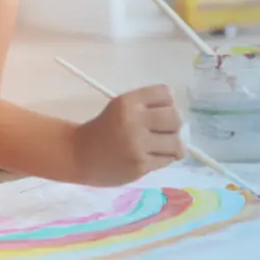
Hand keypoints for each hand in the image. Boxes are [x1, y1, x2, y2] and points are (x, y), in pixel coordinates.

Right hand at [68, 85, 185, 185]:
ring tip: (163, 147)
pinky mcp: (140, 165)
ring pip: (175, 142)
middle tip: (165, 132)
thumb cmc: (103, 129)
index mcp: (128, 102)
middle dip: (174, 126)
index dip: (168, 103)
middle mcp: (134, 121)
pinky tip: (153, 157)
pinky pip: (166, 160)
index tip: (161, 112)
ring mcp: (138, 145)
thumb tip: (179, 118)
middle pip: (175, 118)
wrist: (79, 155)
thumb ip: (148, 107)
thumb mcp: (121, 108)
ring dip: (173, 145)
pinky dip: (164, 159)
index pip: (165, 94)